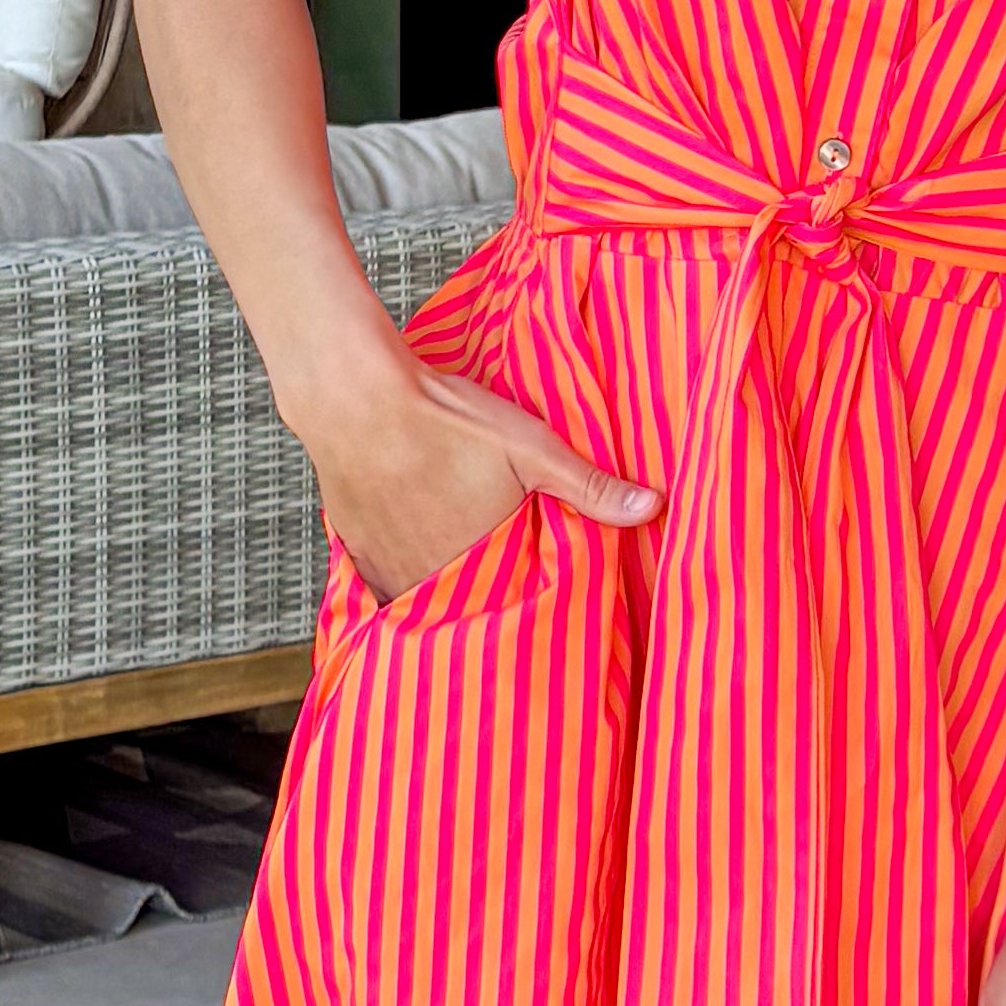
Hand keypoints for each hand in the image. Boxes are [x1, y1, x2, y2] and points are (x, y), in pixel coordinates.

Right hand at [320, 363, 657, 600]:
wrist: (354, 395)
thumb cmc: (442, 419)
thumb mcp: (530, 447)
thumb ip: (590, 486)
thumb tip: (651, 508)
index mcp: (478, 566)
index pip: (508, 610)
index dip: (522, 605)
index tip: (535, 600)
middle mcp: (428, 580)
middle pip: (463, 608)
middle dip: (482, 602)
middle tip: (498, 588)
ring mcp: (387, 568)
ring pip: (422, 599)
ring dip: (441, 591)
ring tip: (457, 574)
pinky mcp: (355, 549)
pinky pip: (381, 583)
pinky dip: (399, 577)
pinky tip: (413, 557)